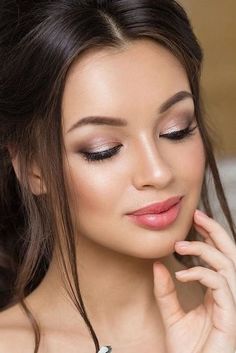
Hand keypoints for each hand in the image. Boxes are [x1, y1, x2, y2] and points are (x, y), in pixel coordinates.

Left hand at [153, 209, 235, 352]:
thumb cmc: (189, 351)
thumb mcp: (172, 316)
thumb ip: (166, 291)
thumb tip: (157, 265)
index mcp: (218, 294)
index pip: (220, 258)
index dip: (210, 236)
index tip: (194, 220)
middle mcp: (228, 295)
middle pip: (230, 254)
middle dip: (216, 231)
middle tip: (197, 214)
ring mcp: (232, 304)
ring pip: (227, 264)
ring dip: (205, 250)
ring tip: (181, 245)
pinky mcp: (231, 315)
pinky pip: (220, 284)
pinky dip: (201, 273)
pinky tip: (181, 275)